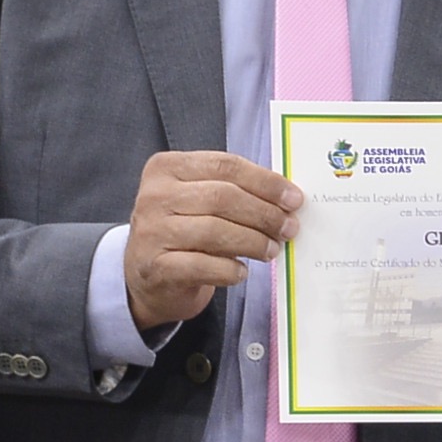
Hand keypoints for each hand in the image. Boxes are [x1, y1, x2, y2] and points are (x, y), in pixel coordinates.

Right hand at [123, 151, 303, 329]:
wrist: (147, 276)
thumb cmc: (185, 232)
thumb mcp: (201, 201)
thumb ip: (236, 191)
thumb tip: (288, 199)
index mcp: (167, 167)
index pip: (225, 165)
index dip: (266, 182)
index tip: (294, 199)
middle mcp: (154, 196)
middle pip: (223, 197)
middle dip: (264, 214)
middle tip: (288, 228)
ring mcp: (151, 231)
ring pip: (214, 231)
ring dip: (253, 242)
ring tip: (271, 250)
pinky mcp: (155, 266)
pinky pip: (203, 266)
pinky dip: (230, 270)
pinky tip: (241, 271)